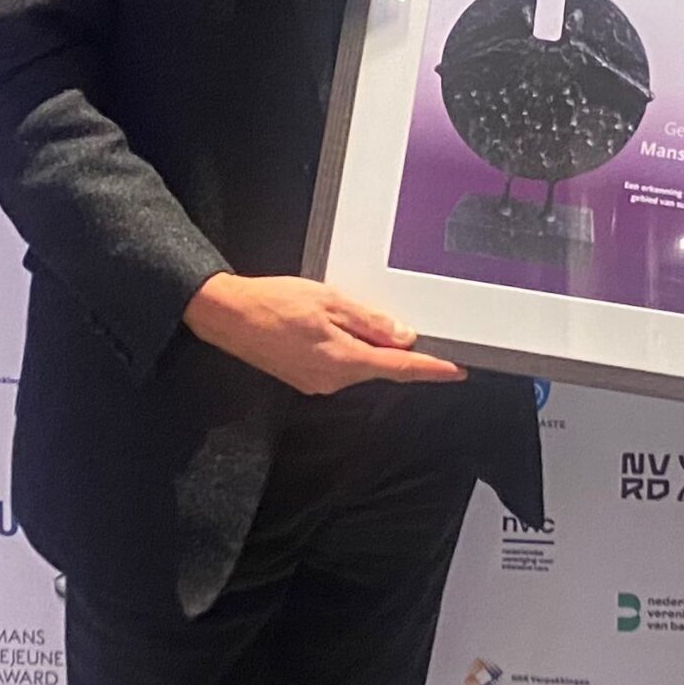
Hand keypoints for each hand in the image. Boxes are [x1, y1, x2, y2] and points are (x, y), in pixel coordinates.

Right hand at [183, 273, 465, 393]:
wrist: (227, 316)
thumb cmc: (271, 304)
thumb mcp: (330, 301)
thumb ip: (370, 321)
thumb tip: (404, 336)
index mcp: (344, 360)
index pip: (401, 368)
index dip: (432, 369)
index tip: (456, 370)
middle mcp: (333, 379)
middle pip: (380, 365)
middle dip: (392, 345)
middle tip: (386, 317)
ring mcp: (318, 382)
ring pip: (359, 363)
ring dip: (363, 343)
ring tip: (338, 312)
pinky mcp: (307, 378)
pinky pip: (340, 364)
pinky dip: (346, 347)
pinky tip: (328, 325)